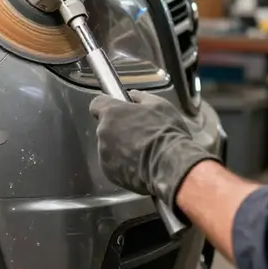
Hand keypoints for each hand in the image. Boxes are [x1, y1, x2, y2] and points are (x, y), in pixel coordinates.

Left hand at [90, 90, 220, 210]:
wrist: (170, 166)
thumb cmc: (166, 134)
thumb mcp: (160, 105)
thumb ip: (141, 97)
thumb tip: (133, 96)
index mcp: (112, 113)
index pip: (97, 104)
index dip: (107, 106)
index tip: (117, 110)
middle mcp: (103, 132)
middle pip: (105, 127)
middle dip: (118, 129)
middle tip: (138, 133)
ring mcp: (104, 154)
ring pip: (109, 147)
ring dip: (120, 148)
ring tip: (141, 151)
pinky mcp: (109, 172)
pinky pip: (113, 165)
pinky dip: (122, 165)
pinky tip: (140, 164)